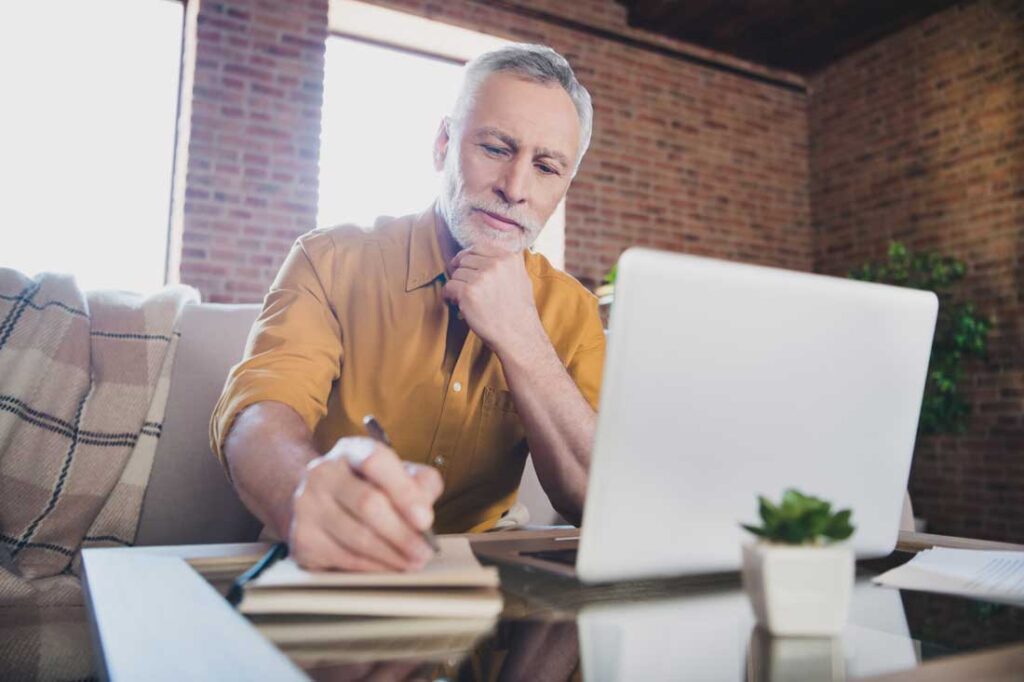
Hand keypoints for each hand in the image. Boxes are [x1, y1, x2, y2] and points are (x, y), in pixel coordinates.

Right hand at [288, 437, 443, 571]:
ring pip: (357, 537)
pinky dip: (373, 567)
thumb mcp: (397, 473)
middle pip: (368, 504)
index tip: (425, 520)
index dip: (404, 491)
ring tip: (413, 562)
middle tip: (424, 551)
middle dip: (402, 533)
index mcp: (351, 451)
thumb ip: (420, 483)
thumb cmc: (367, 486)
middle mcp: (324, 473)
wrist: (317, 499)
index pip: (376, 461)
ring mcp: (308, 506)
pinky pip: (344, 559)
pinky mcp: (303, 538)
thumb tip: (424, 512)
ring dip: (391, 555)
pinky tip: (389, 567)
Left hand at [443, 245, 544, 356]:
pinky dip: (450, 296)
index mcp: (509, 257)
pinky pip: (449, 287)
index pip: (478, 247)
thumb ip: (504, 263)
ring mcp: (481, 277)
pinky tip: (459, 305)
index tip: (467, 269)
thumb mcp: (520, 277)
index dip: (469, 259)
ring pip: (456, 273)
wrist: (519, 335)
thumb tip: (481, 255)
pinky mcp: (468, 292)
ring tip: (468, 300)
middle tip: (467, 288)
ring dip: (458, 286)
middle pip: (465, 259)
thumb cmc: (518, 310)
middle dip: (463, 273)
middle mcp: (496, 263)